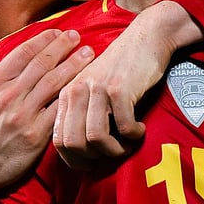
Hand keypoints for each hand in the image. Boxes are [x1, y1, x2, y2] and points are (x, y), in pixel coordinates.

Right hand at [0, 29, 93, 203]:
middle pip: (43, 63)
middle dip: (63, 46)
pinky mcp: (37, 136)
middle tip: (76, 36)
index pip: (23, 53)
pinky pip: (59, 110)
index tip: (56, 32)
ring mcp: (25, 116)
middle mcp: (10, 96)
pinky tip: (84, 86)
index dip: (42, 39)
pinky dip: (72, 96)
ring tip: (88, 54)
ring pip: (55, 83)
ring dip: (74, 66)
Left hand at [54, 0, 197, 169]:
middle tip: (113, 153)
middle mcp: (76, 91)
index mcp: (66, 94)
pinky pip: (124, 128)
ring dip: (116, 150)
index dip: (75, 160)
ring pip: (96, 139)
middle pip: (73, 144)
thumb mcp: (92, 91)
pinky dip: (134, 135)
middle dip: (95, 159)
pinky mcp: (119, 89)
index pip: (58, 140)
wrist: (145, 39)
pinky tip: (140, 128)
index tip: (92, 164)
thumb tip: (81, 156)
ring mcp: (96, 89)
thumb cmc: (121, 70)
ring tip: (128, 144)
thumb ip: (81, 115)